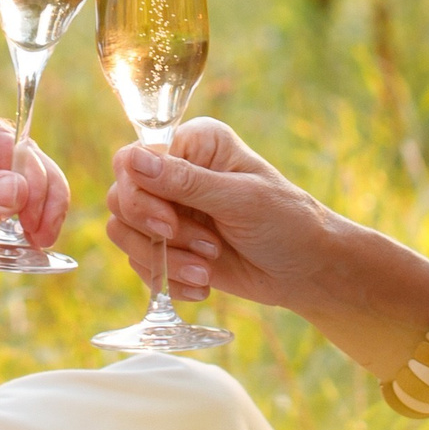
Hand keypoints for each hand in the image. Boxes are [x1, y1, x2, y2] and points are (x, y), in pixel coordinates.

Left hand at [0, 80, 69, 277]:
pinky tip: (19, 244)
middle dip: (37, 192)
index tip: (34, 213)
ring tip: (38, 244)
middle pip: (14, 155)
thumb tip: (19, 192)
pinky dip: (9, 221)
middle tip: (44, 236)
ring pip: (9, 180)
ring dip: (29, 209)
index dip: (24, 171)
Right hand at [104, 117, 428, 375]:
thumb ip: (186, 182)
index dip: (140, 194)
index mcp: (192, 143)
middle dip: (157, 233)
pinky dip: (168, 279)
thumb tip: (133, 160)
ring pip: (124, 234)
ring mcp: (168, 211)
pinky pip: (140, 263)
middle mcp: (173, 173)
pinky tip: (203, 285)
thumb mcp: (240, 200)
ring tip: (207, 270)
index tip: (169, 222)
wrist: (307, 271)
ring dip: (164, 260)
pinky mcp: (169, 246)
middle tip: (204, 250)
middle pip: (121, 198)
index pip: (131, 159)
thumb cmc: (285, 222)